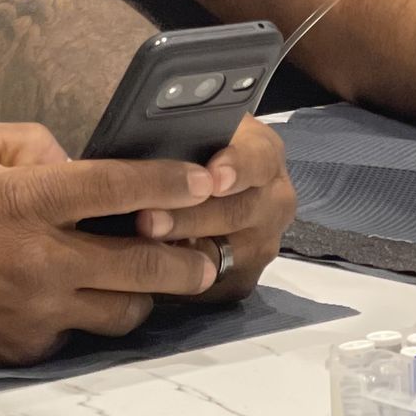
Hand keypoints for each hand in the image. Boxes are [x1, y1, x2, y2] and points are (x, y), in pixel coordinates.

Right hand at [0, 122, 225, 364]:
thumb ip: (33, 144)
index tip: (205, 179)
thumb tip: (81, 163)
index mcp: (26, 202)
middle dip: (189, 258)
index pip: (116, 189)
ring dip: (148, 293)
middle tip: (209, 249)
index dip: (169, 183)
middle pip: (142, 265)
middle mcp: (38, 261)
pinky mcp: (25, 349)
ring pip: (124, 312)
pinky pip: (81, 333)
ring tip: (160, 275)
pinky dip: (95, 313)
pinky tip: (97, 294)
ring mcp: (34, 312)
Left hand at [132, 115, 296, 305]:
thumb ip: (182, 131)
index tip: (213, 178)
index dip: (236, 168)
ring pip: (223, 254)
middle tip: (148, 218)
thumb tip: (140, 129)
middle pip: (237, 213)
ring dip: (179, 254)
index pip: (257, 161)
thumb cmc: (194, 149)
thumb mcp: (196, 129)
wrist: (214, 184)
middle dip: (189, 217)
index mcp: (265, 156)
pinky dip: (180, 281)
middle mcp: (274, 202)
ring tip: (141, 247)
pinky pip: (213, 286)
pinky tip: (150, 271)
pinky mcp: (244, 278)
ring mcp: (262, 244)